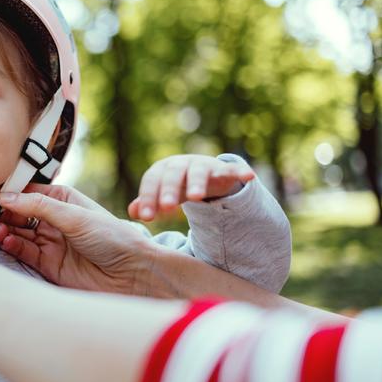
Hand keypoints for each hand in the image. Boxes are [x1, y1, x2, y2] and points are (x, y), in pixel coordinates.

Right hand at [0, 184, 157, 295]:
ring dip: (1, 229)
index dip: (6, 193)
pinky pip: (21, 252)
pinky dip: (10, 246)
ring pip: (15, 232)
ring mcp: (48, 242)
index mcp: (62, 199)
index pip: (26, 192)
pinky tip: (4, 241)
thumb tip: (5, 197)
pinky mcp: (46, 264)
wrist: (132, 275)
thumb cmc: (112, 238)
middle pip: (16, 212)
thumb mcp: (75, 216)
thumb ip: (39, 207)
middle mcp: (52, 219)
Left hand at [128, 154, 254, 221]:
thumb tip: (133, 212)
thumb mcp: (160, 195)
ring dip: (196, 183)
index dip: (148, 198)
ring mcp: (202, 166)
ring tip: (195, 197)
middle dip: (169, 190)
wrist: (201, 172)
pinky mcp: (223, 170)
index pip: (151, 181)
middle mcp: (181, 165)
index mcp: (162, 170)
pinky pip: (232, 169)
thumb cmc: (175, 186)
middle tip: (166, 207)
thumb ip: (147, 203)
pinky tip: (249, 176)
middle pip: (173, 175)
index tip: (147, 217)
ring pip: (198, 172)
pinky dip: (240, 171)